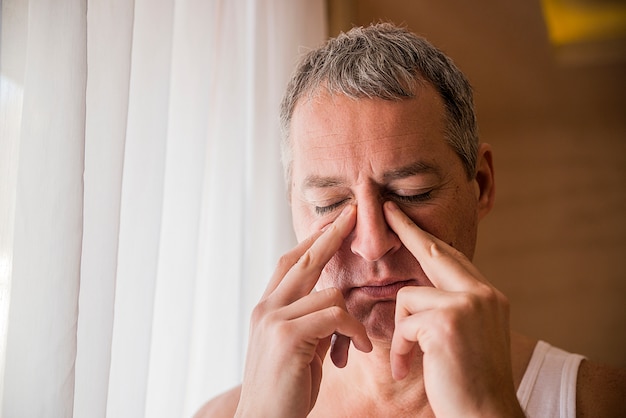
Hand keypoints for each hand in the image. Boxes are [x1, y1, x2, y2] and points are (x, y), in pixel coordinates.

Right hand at [235, 205, 371, 417]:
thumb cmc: (285, 390)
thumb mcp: (298, 348)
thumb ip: (310, 323)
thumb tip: (334, 307)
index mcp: (267, 308)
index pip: (289, 262)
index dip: (312, 241)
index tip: (332, 224)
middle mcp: (266, 307)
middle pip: (302, 259)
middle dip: (331, 235)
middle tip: (353, 214)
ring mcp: (273, 319)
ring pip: (328, 293)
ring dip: (353, 317)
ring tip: (361, 341)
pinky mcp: (287, 336)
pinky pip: (335, 316)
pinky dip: (354, 330)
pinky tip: (360, 349)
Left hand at [383, 201, 523, 417]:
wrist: (487, 417)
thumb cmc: (470, 384)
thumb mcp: (466, 338)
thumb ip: (451, 308)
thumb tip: (419, 292)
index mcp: (488, 296)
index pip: (452, 257)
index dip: (426, 238)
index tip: (404, 218)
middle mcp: (484, 293)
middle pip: (434, 252)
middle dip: (406, 230)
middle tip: (385, 208)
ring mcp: (468, 304)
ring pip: (409, 296)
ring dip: (403, 333)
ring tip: (413, 361)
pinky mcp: (448, 321)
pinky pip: (405, 323)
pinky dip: (402, 350)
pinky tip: (411, 370)